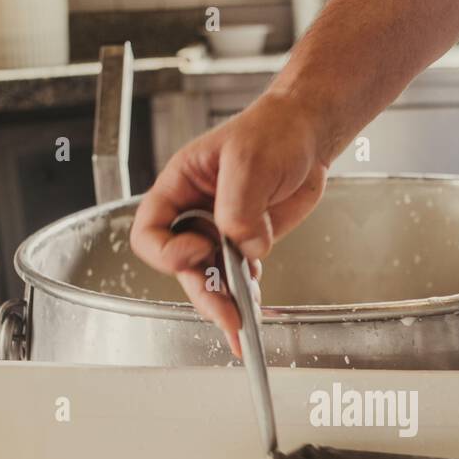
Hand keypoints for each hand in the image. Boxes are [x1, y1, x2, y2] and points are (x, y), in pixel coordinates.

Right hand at [130, 93, 329, 354]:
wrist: (308, 135)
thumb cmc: (271, 131)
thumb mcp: (249, 160)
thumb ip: (240, 206)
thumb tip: (245, 247)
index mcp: (179, 188)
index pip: (150, 232)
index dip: (170, 251)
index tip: (204, 247)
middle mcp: (195, 215)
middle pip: (183, 267)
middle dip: (204, 293)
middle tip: (228, 317)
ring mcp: (222, 232)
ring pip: (211, 277)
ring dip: (225, 302)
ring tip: (241, 327)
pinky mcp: (248, 244)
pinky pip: (240, 278)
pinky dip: (246, 296)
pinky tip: (254, 309)